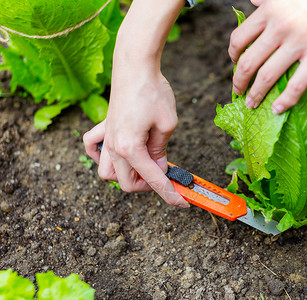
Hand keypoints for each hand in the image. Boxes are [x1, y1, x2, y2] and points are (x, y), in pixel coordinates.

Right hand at [84, 0, 188, 207]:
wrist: (135, 66)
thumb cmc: (153, 92)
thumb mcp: (167, 124)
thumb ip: (161, 151)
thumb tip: (159, 168)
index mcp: (130, 148)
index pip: (153, 180)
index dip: (170, 194)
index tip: (182, 202)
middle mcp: (114, 147)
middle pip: (126, 184)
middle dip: (149, 186)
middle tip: (166, 177)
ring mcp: (106, 137)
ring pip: (107, 172)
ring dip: (126, 176)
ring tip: (144, 167)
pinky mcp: (105, 126)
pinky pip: (93, 147)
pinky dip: (101, 156)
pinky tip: (117, 152)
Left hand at [229, 0, 306, 113]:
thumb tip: (252, 1)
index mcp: (269, 11)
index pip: (239, 39)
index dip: (233, 55)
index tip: (234, 63)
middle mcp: (279, 28)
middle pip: (248, 62)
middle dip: (239, 81)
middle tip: (238, 90)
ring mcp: (299, 42)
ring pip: (266, 76)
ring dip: (255, 94)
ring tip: (251, 103)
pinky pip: (297, 84)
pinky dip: (284, 101)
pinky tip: (277, 110)